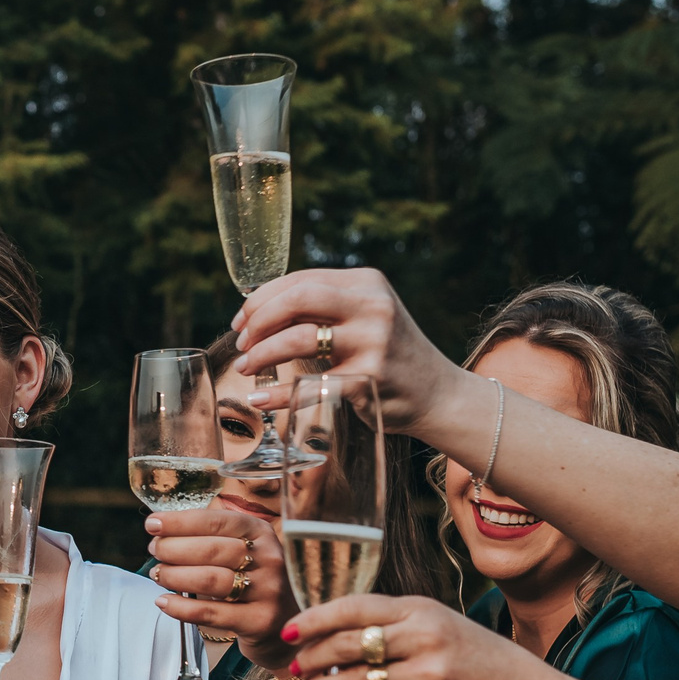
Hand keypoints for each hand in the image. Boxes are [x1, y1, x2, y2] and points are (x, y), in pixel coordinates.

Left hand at [147, 506, 293, 660]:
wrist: (286, 626)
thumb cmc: (255, 582)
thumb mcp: (247, 552)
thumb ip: (214, 538)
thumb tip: (163, 530)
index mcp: (263, 533)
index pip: (217, 521)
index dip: (181, 521)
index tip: (153, 524)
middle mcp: (271, 559)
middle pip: (211, 549)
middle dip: (173, 548)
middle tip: (154, 552)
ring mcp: (269, 591)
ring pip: (209, 579)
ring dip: (174, 575)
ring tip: (158, 574)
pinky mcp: (260, 621)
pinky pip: (211, 613)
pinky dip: (181, 607)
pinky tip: (163, 602)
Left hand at [230, 267, 463, 428]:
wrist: (438, 394)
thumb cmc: (389, 354)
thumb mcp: (365, 316)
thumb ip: (325, 307)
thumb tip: (261, 310)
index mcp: (367, 283)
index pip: (300, 280)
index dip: (261, 300)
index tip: (240, 321)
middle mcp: (373, 306)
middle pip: (298, 299)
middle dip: (259, 321)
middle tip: (241, 344)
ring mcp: (373, 342)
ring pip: (299, 339)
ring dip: (262, 354)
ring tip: (246, 368)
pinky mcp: (370, 379)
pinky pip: (311, 385)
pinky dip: (279, 394)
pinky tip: (260, 399)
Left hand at [283, 594, 549, 679]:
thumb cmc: (471, 657)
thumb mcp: (436, 624)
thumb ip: (390, 625)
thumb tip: (330, 634)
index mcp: (420, 609)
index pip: (354, 608)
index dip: (315, 619)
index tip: (288, 632)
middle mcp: (424, 637)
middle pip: (349, 645)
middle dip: (313, 657)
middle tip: (294, 668)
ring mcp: (429, 676)